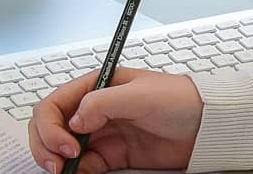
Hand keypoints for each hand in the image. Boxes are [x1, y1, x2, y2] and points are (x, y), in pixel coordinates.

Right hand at [28, 68, 202, 173]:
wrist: (206, 125)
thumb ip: (103, 104)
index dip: (51, 126)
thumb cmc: (178, 98)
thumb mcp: (140, 94)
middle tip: (59, 166)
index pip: (55, 104)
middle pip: (51, 127)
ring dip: (58, 162)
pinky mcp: (113, 156)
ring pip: (63, 149)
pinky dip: (77, 173)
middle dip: (46, 146)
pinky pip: (84, 166)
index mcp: (94, 87)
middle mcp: (92, 110)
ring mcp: (101, 134)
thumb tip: (74, 121)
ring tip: (67, 173)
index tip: (66, 146)